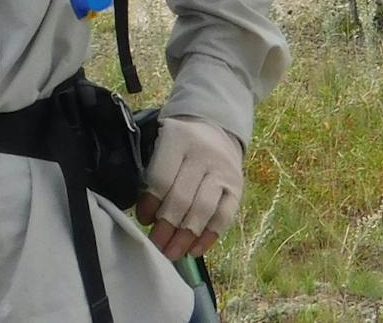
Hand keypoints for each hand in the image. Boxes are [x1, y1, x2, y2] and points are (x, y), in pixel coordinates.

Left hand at [136, 117, 242, 261]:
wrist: (215, 129)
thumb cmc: (181, 143)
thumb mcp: (163, 143)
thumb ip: (154, 172)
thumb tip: (148, 216)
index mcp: (178, 137)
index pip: (162, 177)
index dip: (151, 203)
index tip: (144, 220)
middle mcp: (203, 152)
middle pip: (182, 197)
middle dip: (167, 227)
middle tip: (157, 245)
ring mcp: (223, 170)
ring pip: (203, 209)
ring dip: (186, 237)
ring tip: (172, 253)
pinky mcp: (238, 186)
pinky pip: (224, 217)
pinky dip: (209, 237)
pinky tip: (194, 249)